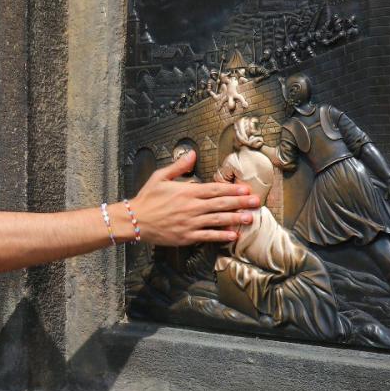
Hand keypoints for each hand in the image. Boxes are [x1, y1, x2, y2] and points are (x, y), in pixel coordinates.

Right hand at [127, 150, 258, 246]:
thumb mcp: (160, 177)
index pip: (214, 189)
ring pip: (218, 219)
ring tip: (250, 218)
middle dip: (240, 202)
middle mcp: (191, 207)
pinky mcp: (186, 236)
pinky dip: (221, 235)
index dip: (231, 189)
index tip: (245, 189)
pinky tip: (233, 235)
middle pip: (221, 203)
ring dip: (235, 218)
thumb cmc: (147, 199)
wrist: (134, 220)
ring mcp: (190, 222)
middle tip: (255, 202)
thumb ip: (178, 166)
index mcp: (187, 191)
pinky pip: (208, 236)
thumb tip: (192, 154)